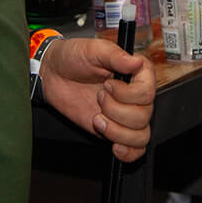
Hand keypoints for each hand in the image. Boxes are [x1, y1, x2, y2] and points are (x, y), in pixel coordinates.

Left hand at [40, 36, 154, 161]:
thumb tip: (136, 61)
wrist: (53, 75)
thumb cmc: (73, 57)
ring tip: (97, 119)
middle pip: (144, 115)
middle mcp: (135, 95)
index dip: (129, 94)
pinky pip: (135, 149)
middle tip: (98, 97)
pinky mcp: (116, 130)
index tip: (108, 85)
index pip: (148, 91)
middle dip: (116, 110)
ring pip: (141, 135)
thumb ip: (115, 55)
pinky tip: (114, 146)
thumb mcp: (92, 50)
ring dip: (117, 131)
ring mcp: (126, 115)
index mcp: (136, 73)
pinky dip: (128, 152)